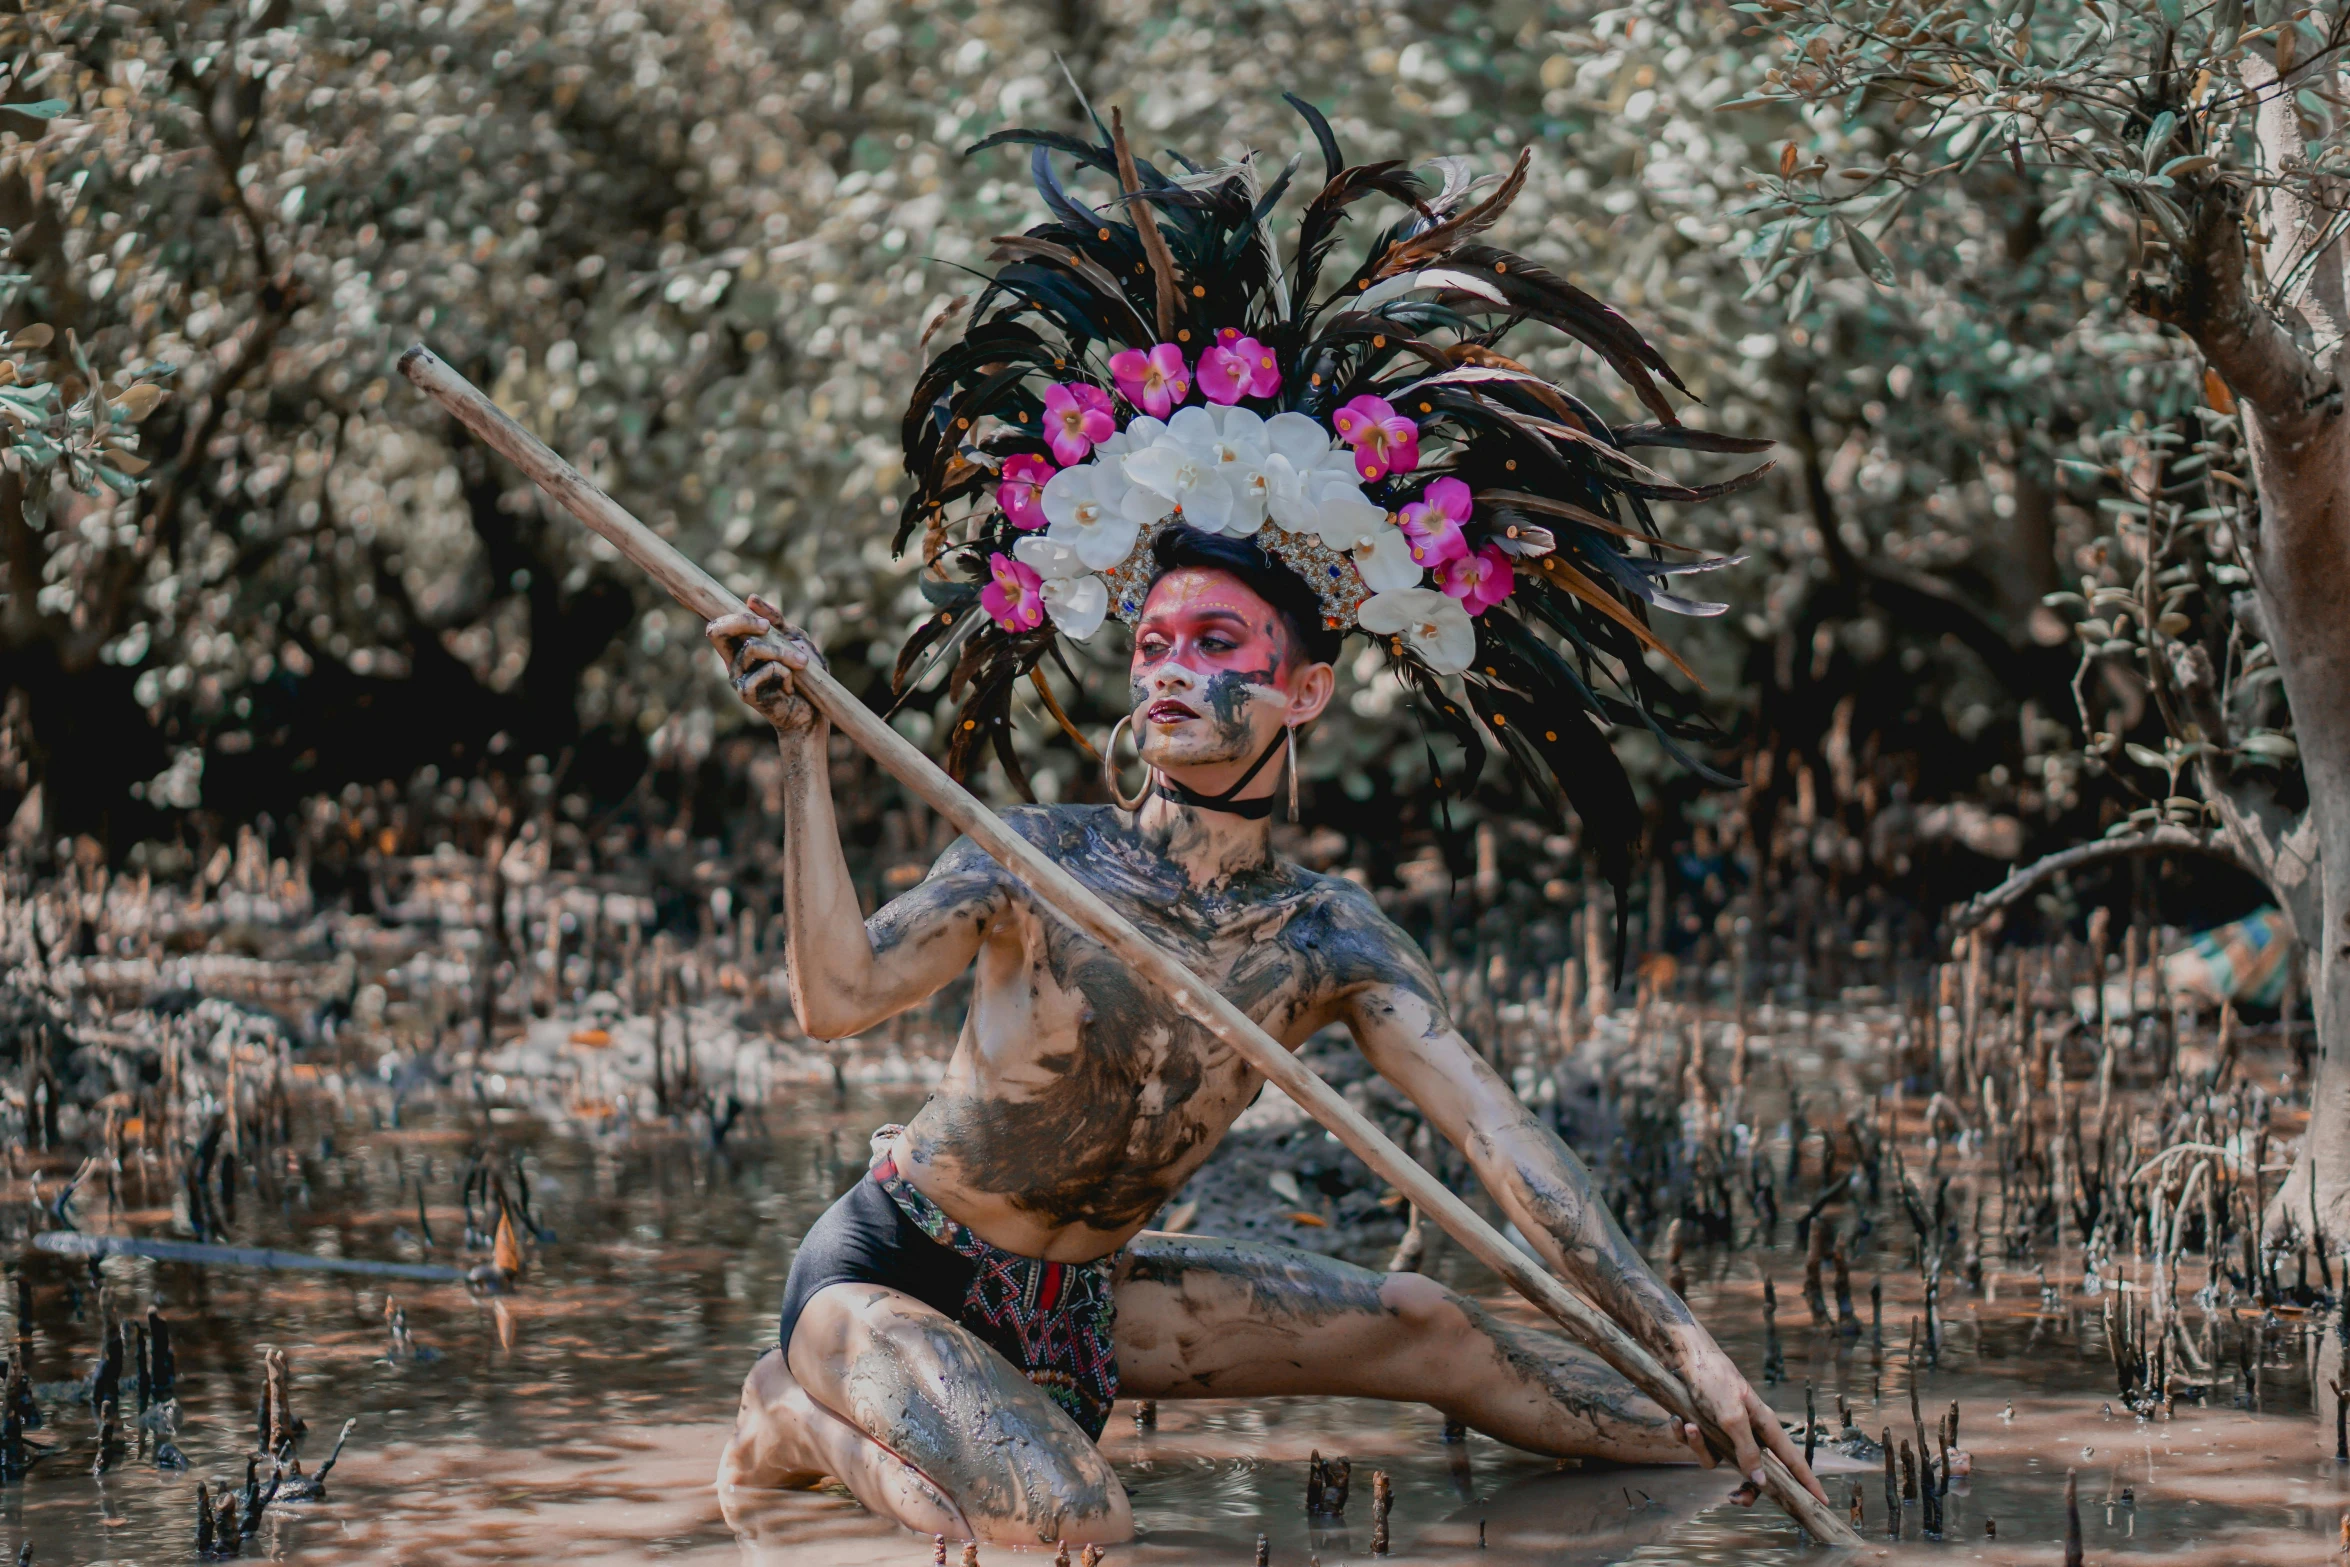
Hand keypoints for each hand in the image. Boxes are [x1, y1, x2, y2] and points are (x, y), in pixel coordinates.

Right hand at [706, 593, 824, 737]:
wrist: (812, 710)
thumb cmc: (803, 672)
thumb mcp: (793, 638)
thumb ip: (775, 619)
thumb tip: (750, 598)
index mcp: (739, 647)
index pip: (718, 625)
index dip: (732, 615)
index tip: (761, 617)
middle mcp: (732, 662)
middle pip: (715, 631)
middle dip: (742, 621)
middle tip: (768, 627)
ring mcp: (737, 678)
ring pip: (752, 648)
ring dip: (783, 652)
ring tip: (801, 664)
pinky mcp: (746, 693)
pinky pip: (767, 669)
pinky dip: (786, 672)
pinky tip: (790, 687)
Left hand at [1666, 1324, 1830, 1507]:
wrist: (1683, 1357)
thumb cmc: (1714, 1379)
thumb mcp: (1732, 1416)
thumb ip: (1747, 1449)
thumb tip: (1761, 1481)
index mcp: (1764, 1425)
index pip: (1792, 1459)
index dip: (1807, 1481)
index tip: (1823, 1501)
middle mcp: (1747, 1431)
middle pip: (1754, 1472)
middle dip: (1742, 1486)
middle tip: (1732, 1497)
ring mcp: (1726, 1432)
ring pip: (1717, 1459)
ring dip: (1699, 1444)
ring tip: (1689, 1425)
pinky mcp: (1705, 1427)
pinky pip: (1697, 1445)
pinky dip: (1684, 1434)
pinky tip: (1677, 1419)